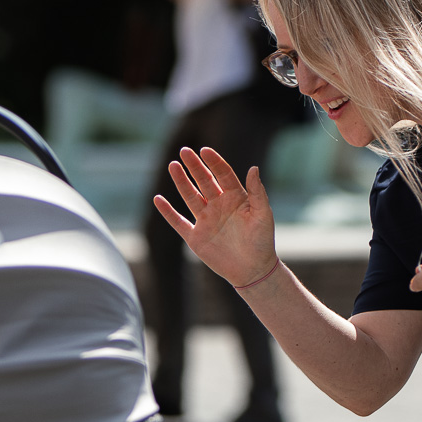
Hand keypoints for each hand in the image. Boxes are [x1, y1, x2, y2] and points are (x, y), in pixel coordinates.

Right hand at [152, 147, 277, 288]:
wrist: (253, 271)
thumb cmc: (263, 242)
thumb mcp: (264, 215)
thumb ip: (257, 192)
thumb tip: (253, 167)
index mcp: (236, 198)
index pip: (223, 174)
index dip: (214, 162)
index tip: (205, 150)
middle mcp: (219, 206)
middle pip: (204, 181)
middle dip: (194, 166)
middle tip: (184, 151)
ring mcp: (206, 221)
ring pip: (190, 196)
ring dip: (181, 181)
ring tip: (173, 165)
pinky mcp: (195, 237)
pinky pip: (178, 222)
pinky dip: (168, 212)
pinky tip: (158, 199)